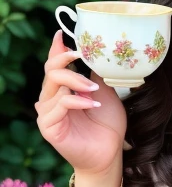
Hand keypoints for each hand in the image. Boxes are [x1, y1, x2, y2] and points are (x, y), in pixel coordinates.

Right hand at [35, 30, 127, 175]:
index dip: (56, 48)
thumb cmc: (106, 124)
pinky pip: (59, 105)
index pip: (53, 65)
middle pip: (51, 70)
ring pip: (55, 85)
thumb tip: (95, 51)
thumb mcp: (104, 92)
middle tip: (83, 55)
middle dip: (67, 60)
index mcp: (61, 90)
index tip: (62, 33)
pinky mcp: (49, 127)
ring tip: (96, 90)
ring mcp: (47, 114)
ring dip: (77, 82)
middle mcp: (49, 99)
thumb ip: (95, 74)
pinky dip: (77, 101)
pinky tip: (92, 103)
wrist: (109, 153)